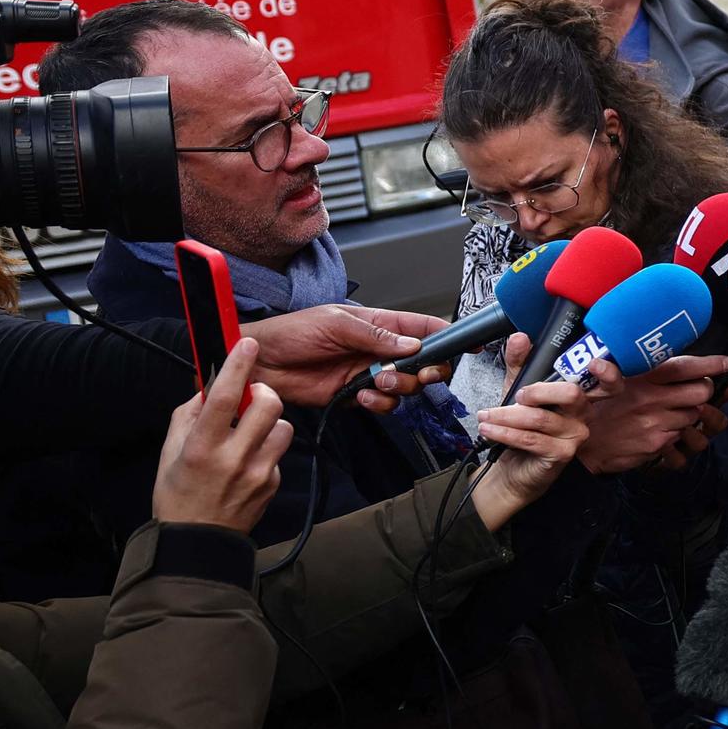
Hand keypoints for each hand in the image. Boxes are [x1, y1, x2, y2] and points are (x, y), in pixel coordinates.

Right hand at [151, 339, 293, 532]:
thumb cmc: (178, 492)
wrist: (197, 540)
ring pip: (283, 427)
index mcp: (202, 447)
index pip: (224, 397)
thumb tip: (210, 386)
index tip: (247, 343)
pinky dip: (266, 449)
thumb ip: (191, 414)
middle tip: (250, 397)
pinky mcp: (273, 484)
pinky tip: (248, 461)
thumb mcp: (171, 450)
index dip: (237, 366)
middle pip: (269, 405)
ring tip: (249, 434)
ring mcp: (258, 473)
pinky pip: (279, 453)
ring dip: (269, 423)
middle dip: (263, 392)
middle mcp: (233, 459)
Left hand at [242, 304, 448, 411]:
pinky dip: (378, 405)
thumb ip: (375, 335)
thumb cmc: (290, 333)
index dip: (448, 335)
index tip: (468, 344)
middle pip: (424, 363)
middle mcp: (378, 349)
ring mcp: (368, 374)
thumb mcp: (334, 323)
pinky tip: (361, 397)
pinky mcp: (355, 396)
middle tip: (416, 375)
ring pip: (406, 388)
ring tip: (375, 384)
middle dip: (426, 371)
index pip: (423, 327)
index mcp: (377, 324)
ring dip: (397, 389)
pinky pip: (383, 405)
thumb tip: (411, 345)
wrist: (259, 365)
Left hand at [467, 377, 592, 530]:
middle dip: (537, 391)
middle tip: (516, 396)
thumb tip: (520, 339)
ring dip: (505, 416)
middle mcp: (583, 415)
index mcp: (578, 396)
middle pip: (569, 393)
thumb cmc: (520, 430)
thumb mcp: (517, 393)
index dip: (605, 372)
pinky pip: (530, 438)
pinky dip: (505, 433)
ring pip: (539, 418)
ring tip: (485, 416)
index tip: (591, 363)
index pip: (597, 380)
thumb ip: (520, 364)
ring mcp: (575, 436)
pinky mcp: (561, 454)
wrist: (510, 469)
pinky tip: (489, 430)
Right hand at [572, 352, 727, 473]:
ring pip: (695, 417)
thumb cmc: (598, 406)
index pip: (685, 367)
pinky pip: (682, 439)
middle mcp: (652, 399)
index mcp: (642, 377)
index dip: (710, 364)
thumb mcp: (614, 378)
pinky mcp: (656, 445)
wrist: (579, 441)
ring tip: (677, 412)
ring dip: (692, 414)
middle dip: (705, 391)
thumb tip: (671, 361)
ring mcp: (656, 423)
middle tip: (697, 390)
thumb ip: (642, 369)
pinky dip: (679, 435)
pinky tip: (666, 430)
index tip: (726, 363)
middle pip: (702, 392)